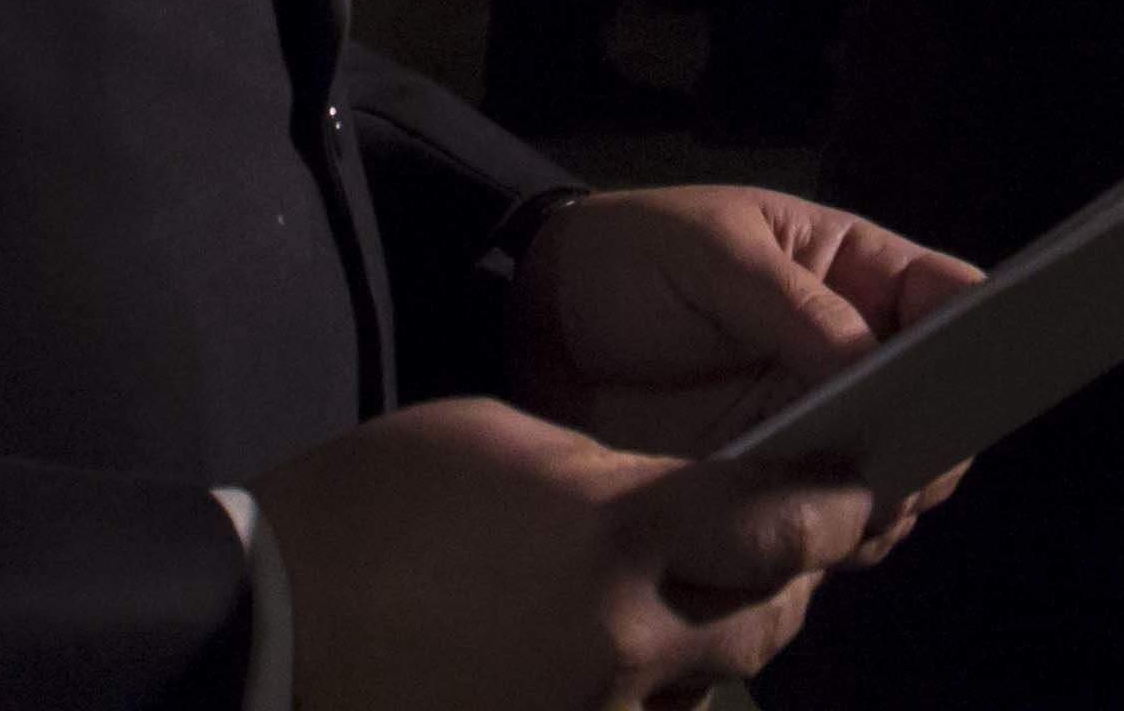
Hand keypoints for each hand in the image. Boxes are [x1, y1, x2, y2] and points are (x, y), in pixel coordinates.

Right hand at [264, 395, 875, 710]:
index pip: (780, 522)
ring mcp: (592, 710)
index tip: (857, 481)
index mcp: (618, 534)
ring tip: (700, 593)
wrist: (266, 621)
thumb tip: (669, 500)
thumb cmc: (377, 504)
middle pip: (769, 617)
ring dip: (721, 637)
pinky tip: (626, 653)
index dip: (833, 501)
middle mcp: (626, 637)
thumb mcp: (507, 439)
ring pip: (712, 683)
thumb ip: (614, 474)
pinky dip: (654, 690)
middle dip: (792, 575)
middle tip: (791, 536)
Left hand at [511, 187, 983, 515]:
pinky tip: (814, 538)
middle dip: (936, 431)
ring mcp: (811, 422)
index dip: (973, 328)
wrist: (531, 328)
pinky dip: (831, 533)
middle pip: (931, 398)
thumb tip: (870, 361)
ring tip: (862, 507)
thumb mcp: (713, 254)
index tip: (975, 367)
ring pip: (888, 470)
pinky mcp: (764, 482)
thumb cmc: (631, 258)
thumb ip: (794, 306)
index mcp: (850, 271)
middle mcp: (847, 352)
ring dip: (888, 493)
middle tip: (914, 461)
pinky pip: (823, 517)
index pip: (943, 295)